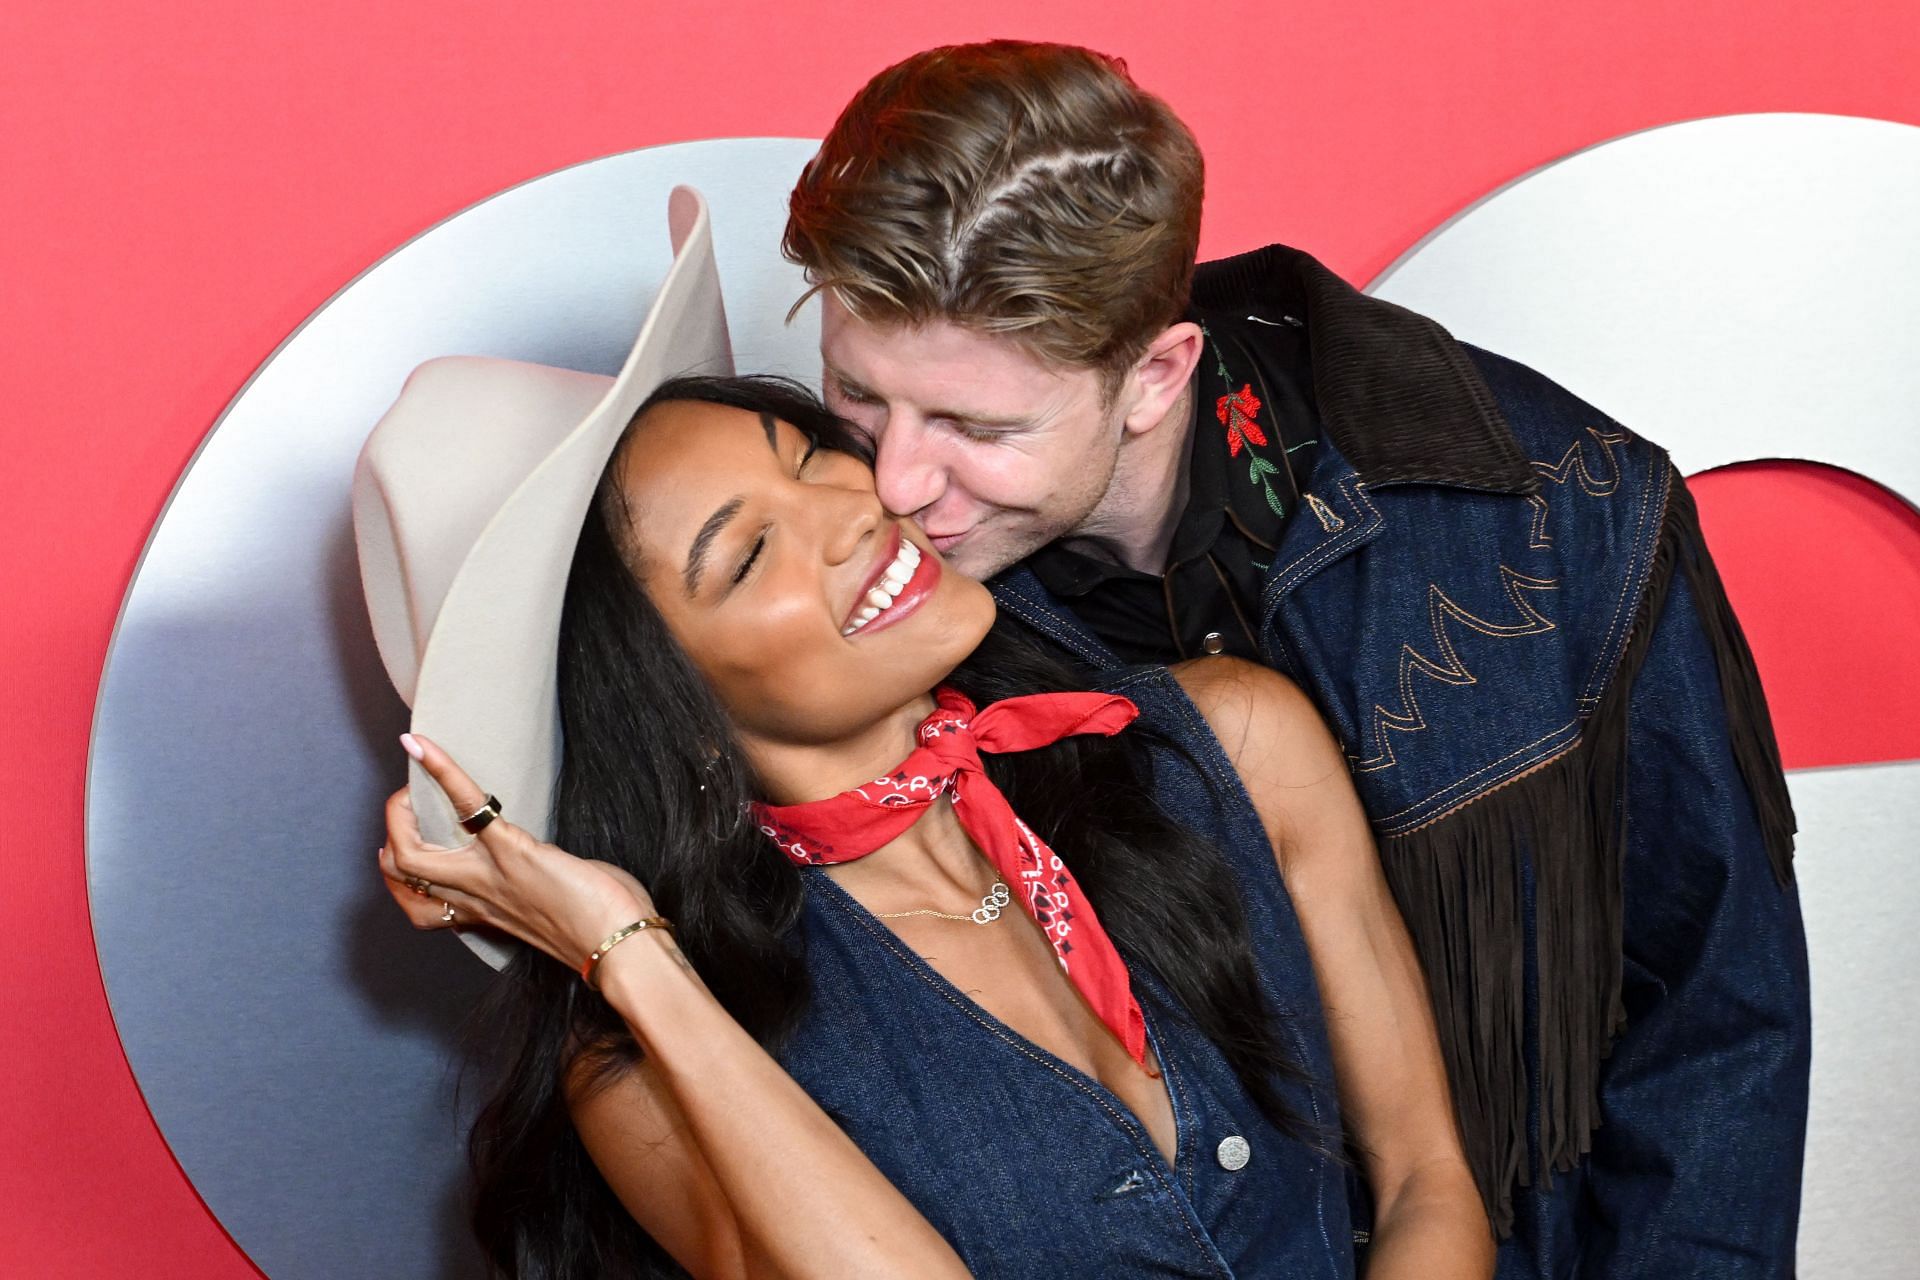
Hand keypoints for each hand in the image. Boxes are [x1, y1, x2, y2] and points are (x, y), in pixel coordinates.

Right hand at [377, 732, 655, 972]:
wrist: (620, 943)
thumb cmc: (600, 923)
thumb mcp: (553, 910)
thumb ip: (536, 888)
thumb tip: (550, 861)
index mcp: (483, 914)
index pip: (420, 906)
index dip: (402, 879)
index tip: (409, 845)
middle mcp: (475, 898)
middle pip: (399, 875)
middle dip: (391, 834)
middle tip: (409, 808)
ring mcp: (489, 874)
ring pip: (410, 853)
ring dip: (400, 812)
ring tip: (410, 786)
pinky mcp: (513, 850)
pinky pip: (465, 806)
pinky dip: (440, 771)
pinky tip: (421, 746)